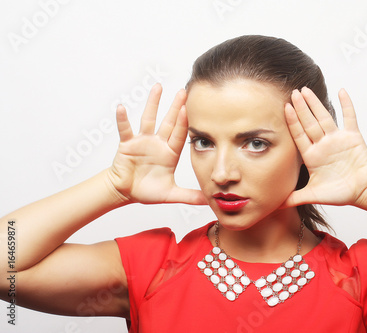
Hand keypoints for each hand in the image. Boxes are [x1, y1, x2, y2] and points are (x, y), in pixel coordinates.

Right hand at [107, 83, 206, 204]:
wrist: (126, 192)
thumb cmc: (147, 191)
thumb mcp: (171, 194)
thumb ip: (190, 196)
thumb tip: (209, 201)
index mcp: (170, 153)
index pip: (181, 135)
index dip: (186, 123)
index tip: (192, 109)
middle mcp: (158, 143)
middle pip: (169, 122)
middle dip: (176, 107)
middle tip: (184, 91)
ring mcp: (143, 141)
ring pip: (149, 119)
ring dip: (154, 103)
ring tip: (158, 87)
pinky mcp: (128, 143)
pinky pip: (125, 129)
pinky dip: (123, 119)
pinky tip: (121, 108)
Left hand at [283, 87, 366, 206]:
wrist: (362, 191)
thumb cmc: (340, 193)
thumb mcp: (313, 195)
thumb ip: (294, 198)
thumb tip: (275, 205)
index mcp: (312, 155)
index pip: (299, 135)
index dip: (292, 122)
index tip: (285, 108)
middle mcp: (322, 144)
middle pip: (309, 122)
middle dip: (301, 108)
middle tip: (293, 92)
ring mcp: (337, 139)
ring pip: (324, 117)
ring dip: (316, 104)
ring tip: (306, 90)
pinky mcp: (352, 136)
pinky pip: (349, 117)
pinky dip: (346, 105)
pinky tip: (341, 91)